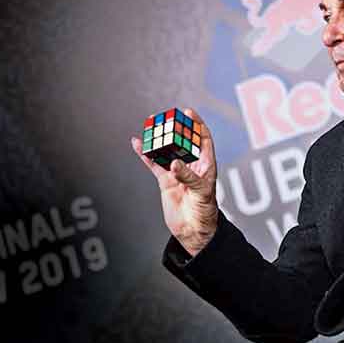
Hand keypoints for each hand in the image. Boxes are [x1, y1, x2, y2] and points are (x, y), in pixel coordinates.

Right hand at [131, 108, 218, 255]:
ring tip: (150, 124)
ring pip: (166, 150)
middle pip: (182, 141)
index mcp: (206, 165)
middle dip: (174, 127)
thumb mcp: (201, 192)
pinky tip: (138, 144)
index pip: (203, 139)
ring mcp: (177, 172)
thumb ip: (188, 177)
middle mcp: (191, 165)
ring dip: (158, 138)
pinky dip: (146, 154)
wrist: (193, 230)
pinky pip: (154, 164)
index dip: (197, 125)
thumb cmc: (205, 211)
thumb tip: (175, 163)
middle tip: (165, 116)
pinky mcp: (165, 181)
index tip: (189, 112)